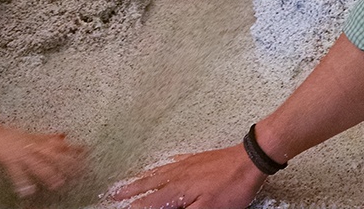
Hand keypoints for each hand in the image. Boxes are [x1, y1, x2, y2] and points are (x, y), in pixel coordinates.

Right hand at [0, 127, 84, 198]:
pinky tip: (28, 191)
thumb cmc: (12, 136)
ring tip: (58, 183)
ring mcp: (22, 154)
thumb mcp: (33, 136)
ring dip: (48, 174)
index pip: (62, 145)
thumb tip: (65, 136)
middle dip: (67, 164)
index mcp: (40, 141)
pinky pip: (17, 173)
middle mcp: (34, 147)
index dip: (75, 149)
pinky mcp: (9, 161)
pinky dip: (22, 182)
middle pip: (54, 155)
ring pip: (38, 164)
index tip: (88, 153)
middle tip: (78, 172)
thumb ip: (49, 138)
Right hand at [109, 145, 265, 208]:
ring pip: (158, 172)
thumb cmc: (231, 188)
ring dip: (141, 178)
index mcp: (177, 190)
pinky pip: (173, 161)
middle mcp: (178, 175)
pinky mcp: (198, 159)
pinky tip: (162, 164)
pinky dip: (162, 165)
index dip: (135, 208)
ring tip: (129, 180)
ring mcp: (187, 164)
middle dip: (130, 191)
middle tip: (114, 194)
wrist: (250, 159)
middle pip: (149, 185)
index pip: (149, 203)